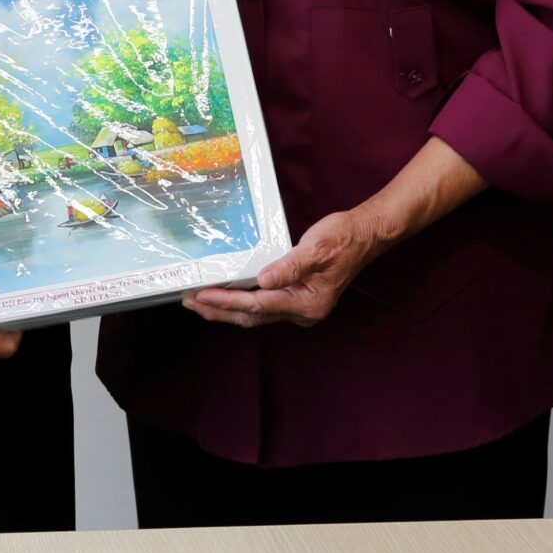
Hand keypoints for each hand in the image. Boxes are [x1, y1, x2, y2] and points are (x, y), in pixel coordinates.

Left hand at [183, 209, 385, 328]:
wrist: (364, 236)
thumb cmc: (343, 238)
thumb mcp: (317, 248)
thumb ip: (290, 266)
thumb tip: (262, 281)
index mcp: (308, 302)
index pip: (258, 305)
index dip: (227, 302)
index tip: (202, 296)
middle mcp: (303, 312)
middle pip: (252, 316)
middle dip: (219, 311)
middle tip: (188, 302)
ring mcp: (300, 308)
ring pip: (255, 314)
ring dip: (226, 309)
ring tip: (198, 302)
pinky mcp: (296, 299)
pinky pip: (263, 306)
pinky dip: (241, 302)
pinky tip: (225, 296)